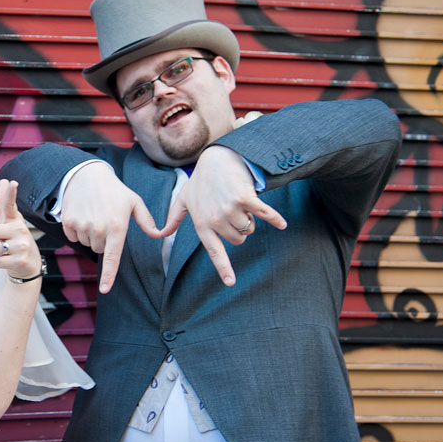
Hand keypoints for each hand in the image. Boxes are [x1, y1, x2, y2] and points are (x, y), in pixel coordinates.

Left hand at [0, 179, 42, 280]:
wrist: (31, 264)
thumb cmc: (16, 238)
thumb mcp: (10, 221)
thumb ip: (3, 203)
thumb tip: (3, 180)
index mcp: (15, 220)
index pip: (11, 206)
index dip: (11, 195)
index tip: (12, 183)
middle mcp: (19, 232)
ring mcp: (20, 248)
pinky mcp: (18, 262)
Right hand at [59, 162, 158, 293]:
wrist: (86, 175)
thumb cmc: (114, 190)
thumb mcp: (134, 202)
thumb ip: (147, 221)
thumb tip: (158, 235)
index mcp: (117, 227)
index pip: (112, 258)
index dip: (108, 276)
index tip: (105, 290)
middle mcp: (98, 229)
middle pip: (99, 250)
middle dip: (103, 240)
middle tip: (105, 220)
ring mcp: (82, 226)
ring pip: (87, 243)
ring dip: (90, 234)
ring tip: (93, 214)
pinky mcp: (68, 223)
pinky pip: (74, 237)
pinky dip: (77, 230)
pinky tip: (82, 214)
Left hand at [156, 146, 286, 285]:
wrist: (217, 159)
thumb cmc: (200, 181)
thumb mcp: (183, 200)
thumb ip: (173, 219)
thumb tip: (160, 234)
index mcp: (202, 224)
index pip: (215, 251)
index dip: (223, 268)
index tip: (230, 282)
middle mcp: (215, 220)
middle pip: (238, 240)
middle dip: (239, 229)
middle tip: (231, 211)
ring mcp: (230, 210)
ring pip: (249, 229)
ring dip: (249, 219)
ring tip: (238, 203)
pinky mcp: (245, 199)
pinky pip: (265, 215)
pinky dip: (275, 219)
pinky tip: (282, 224)